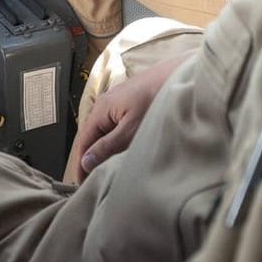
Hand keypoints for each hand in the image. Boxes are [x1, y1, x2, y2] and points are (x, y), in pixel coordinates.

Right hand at [71, 53, 188, 180]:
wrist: (180, 76)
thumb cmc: (156, 101)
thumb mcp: (131, 130)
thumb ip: (108, 146)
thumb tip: (85, 161)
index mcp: (101, 109)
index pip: (83, 141)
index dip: (81, 164)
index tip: (82, 185)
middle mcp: (105, 103)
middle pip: (91, 135)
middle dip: (90, 158)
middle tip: (91, 182)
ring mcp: (118, 101)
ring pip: (104, 130)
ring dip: (102, 149)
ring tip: (104, 170)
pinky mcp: (131, 102)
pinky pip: (115, 125)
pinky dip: (113, 140)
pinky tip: (120, 150)